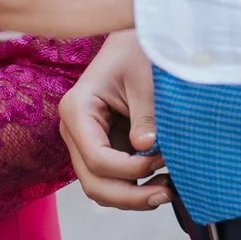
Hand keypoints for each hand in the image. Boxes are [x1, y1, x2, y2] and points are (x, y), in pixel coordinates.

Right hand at [59, 30, 172, 211]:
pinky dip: (134, 188)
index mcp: (77, 109)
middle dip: (129, 196)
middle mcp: (74, 129)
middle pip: (93, 182)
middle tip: (166, 194)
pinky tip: (161, 182)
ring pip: (100, 187)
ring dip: (131, 198)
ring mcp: (85, 141)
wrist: (133, 41)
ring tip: (167, 191)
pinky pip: (111, 180)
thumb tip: (145, 149)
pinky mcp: (101, 147)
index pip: (97, 158)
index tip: (162, 159)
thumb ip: (144, 115)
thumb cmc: (136, 52)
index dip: (131, 170)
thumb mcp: (144, 80)